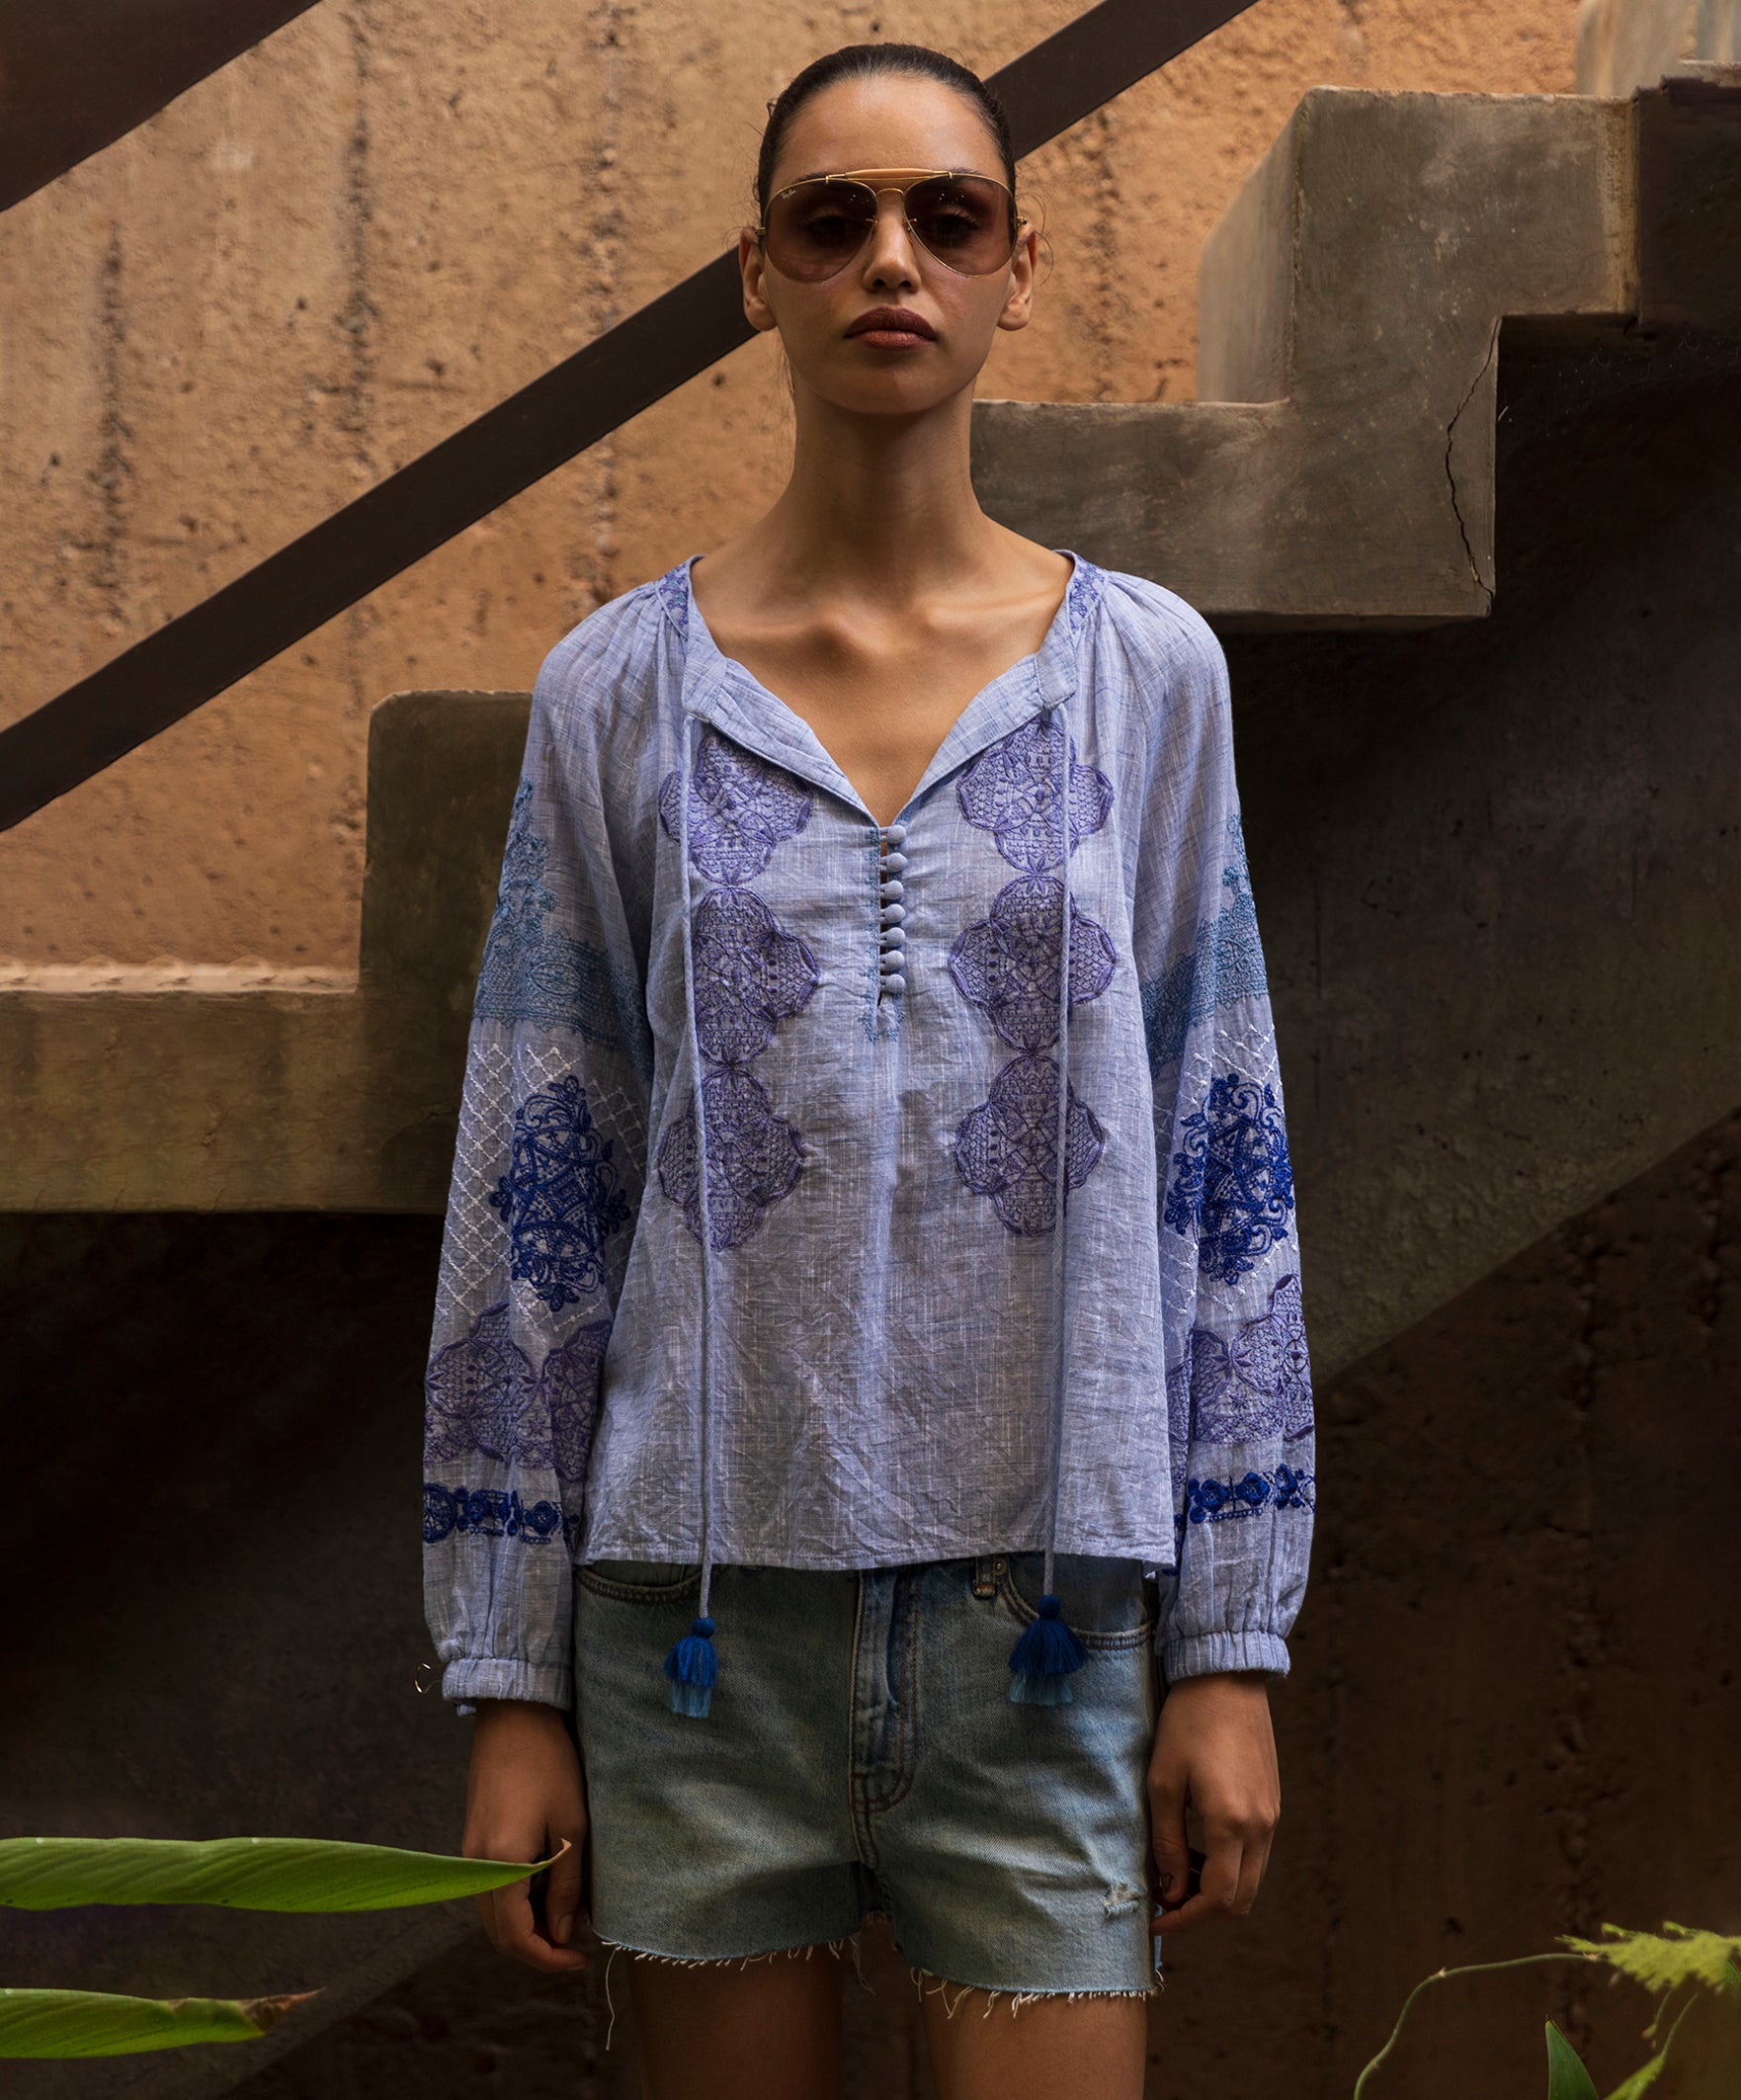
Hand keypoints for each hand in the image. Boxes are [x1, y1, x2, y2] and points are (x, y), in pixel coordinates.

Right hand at [463, 1699, 589, 1971]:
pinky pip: (489, 1891)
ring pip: (492, 1915)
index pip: (515, 1938)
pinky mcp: (473, 1841)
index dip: (548, 1958)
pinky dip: (516, 1903)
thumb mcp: (571, 1827)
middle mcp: (475, 1868)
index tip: (580, 1958)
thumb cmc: (550, 1765)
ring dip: (526, 1925)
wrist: (514, 1717)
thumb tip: (564, 1934)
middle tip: (576, 1941)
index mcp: (500, 1866)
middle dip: (537, 1947)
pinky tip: (546, 1886)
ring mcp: (469, 1854)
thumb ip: (566, 1885)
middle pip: (498, 1935)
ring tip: (567, 1912)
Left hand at [1147, 1671, 1278, 1934]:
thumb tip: (1170, 1889)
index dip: (1185, 1918)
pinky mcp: (1273, 1803)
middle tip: (1166, 1898)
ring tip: (1178, 1869)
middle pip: (1241, 1900)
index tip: (1157, 1919)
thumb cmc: (1187, 1724)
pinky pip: (1256, 1854)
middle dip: (1202, 1911)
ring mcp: (1272, 1816)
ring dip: (1217, 1888)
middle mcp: (1261, 1827)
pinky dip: (1231, 1865)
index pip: (1218, 1899)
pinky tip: (1200, 1844)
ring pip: (1251, 1879)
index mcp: (1233, 1823)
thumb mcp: (1164, 1783)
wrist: (1226, 1677)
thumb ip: (1168, 1842)